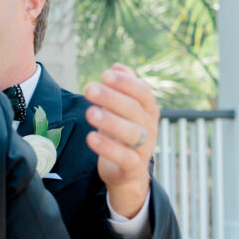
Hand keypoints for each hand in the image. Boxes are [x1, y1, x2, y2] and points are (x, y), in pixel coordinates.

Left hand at [84, 64, 158, 217]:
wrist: (128, 172)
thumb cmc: (123, 134)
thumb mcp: (124, 110)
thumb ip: (123, 87)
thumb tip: (117, 66)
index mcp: (148, 110)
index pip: (143, 92)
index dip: (125, 83)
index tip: (105, 74)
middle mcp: (149, 127)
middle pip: (134, 110)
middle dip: (111, 98)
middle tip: (88, 89)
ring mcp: (144, 148)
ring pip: (130, 132)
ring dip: (109, 121)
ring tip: (90, 112)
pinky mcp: (133, 166)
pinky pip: (123, 156)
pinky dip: (107, 147)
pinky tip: (91, 137)